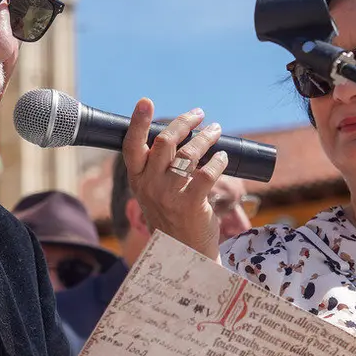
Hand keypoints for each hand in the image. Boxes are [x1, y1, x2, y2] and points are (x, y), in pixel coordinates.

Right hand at [122, 98, 228, 257]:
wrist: (182, 254)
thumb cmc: (171, 217)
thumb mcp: (154, 192)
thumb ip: (157, 168)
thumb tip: (178, 134)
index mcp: (137, 179)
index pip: (132, 145)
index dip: (138, 122)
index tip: (145, 102)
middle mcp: (149, 186)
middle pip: (165, 142)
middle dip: (184, 122)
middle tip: (199, 114)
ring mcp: (169, 196)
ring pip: (188, 154)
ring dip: (206, 137)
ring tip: (216, 131)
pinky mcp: (191, 205)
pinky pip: (206, 174)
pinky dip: (218, 160)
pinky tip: (223, 157)